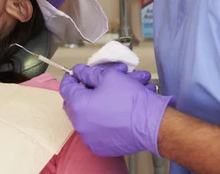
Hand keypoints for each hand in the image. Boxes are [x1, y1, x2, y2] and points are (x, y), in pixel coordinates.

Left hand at [59, 63, 173, 156]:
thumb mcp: (109, 77)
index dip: (72, 78)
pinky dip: (101, 120)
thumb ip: (89, 73)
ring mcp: (90, 138)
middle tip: (93, 84)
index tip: (76, 74)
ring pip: (87, 116)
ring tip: (111, 95)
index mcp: (78, 105)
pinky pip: (96, 130)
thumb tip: (80, 72)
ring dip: (96, 104)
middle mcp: (80, 124)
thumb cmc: (132, 101)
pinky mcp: (101, 147)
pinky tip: (114, 110)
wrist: (153, 125)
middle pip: (75, 103)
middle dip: (83, 91)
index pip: (66, 88)